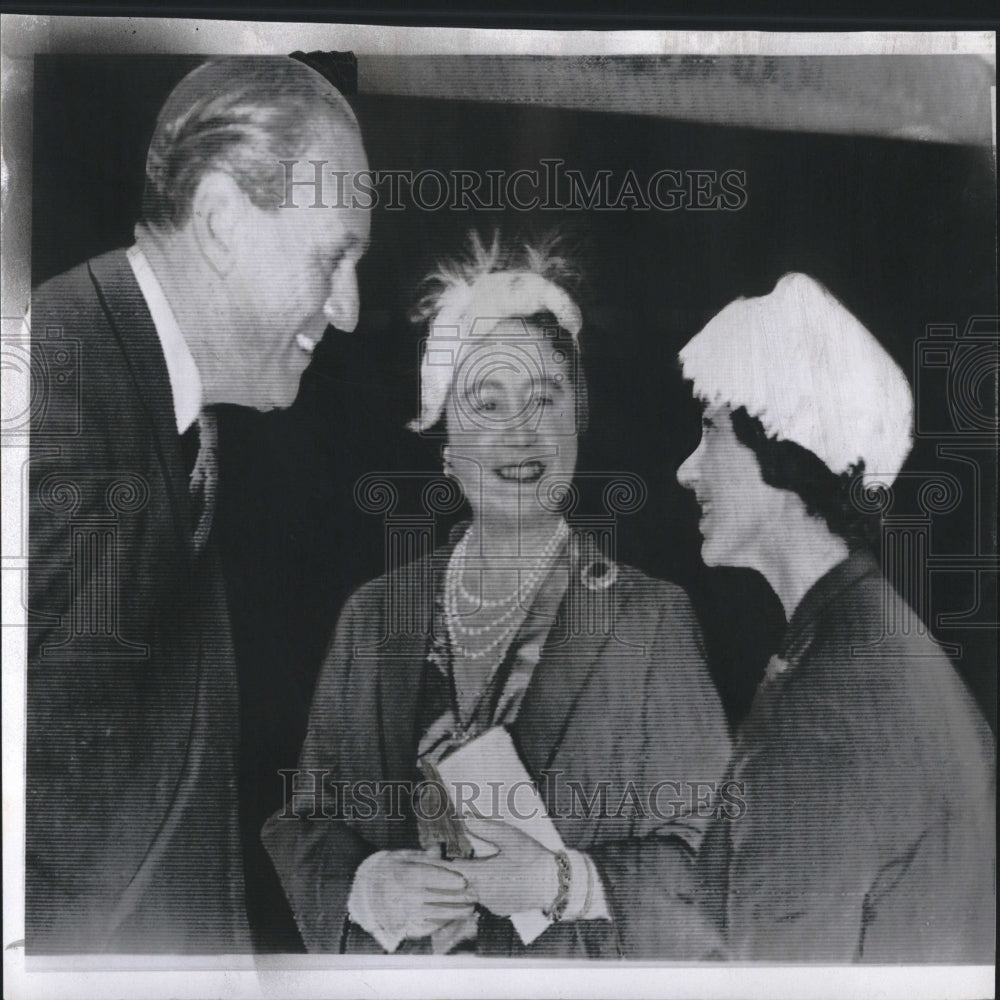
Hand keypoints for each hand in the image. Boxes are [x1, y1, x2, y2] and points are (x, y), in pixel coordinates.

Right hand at [350, 849, 475, 945]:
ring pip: (434, 915)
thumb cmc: (387, 868)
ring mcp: (402, 913)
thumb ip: (423, 856)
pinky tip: (452, 919)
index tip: (465, 881)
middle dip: (458, 898)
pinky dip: (441, 924)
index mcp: (403, 875)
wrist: (362, 889)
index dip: (449, 880)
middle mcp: (403, 895)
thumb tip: (439, 851)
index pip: (430, 878)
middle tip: (475, 896)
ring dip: (455, 913)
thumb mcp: (402, 856)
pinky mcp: (402, 926)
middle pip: (436, 898)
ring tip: (469, 909)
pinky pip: (425, 927)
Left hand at [443, 817, 559, 916]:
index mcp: (481, 875)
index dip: (436, 864)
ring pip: (470, 892)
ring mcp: (491, 904)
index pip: (450, 870)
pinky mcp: (500, 909)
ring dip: (467, 881)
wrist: (556, 885)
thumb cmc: (533, 859)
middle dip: (450, 872)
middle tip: (444, 859)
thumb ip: (485, 828)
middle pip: (456, 884)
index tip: (424, 860)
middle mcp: (482, 893)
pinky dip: (482, 889)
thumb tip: (464, 816)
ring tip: (473, 866)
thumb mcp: (510, 838)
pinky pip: (484, 900)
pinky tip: (493, 878)